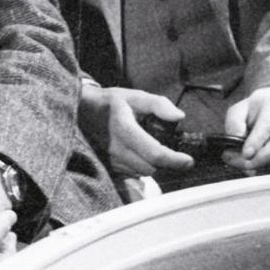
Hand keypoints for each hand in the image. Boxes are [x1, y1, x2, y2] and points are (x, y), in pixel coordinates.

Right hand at [78, 84, 193, 176]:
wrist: (81, 111)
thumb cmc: (111, 103)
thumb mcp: (135, 96)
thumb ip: (158, 104)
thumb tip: (179, 117)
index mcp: (124, 128)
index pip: (154, 153)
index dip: (175, 160)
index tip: (188, 160)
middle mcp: (115, 147)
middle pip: (150, 167)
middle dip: (164, 162)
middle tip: (170, 150)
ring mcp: (110, 159)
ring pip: (141, 172)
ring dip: (152, 165)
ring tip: (152, 149)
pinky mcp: (107, 166)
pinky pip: (131, 174)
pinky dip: (140, 166)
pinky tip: (138, 153)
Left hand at [224, 88, 269, 172]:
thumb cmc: (252, 112)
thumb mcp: (238, 111)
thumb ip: (235, 124)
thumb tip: (236, 141)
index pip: (266, 126)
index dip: (256, 141)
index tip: (246, 154)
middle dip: (262, 158)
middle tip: (243, 164)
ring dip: (263, 165)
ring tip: (243, 166)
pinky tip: (257, 171)